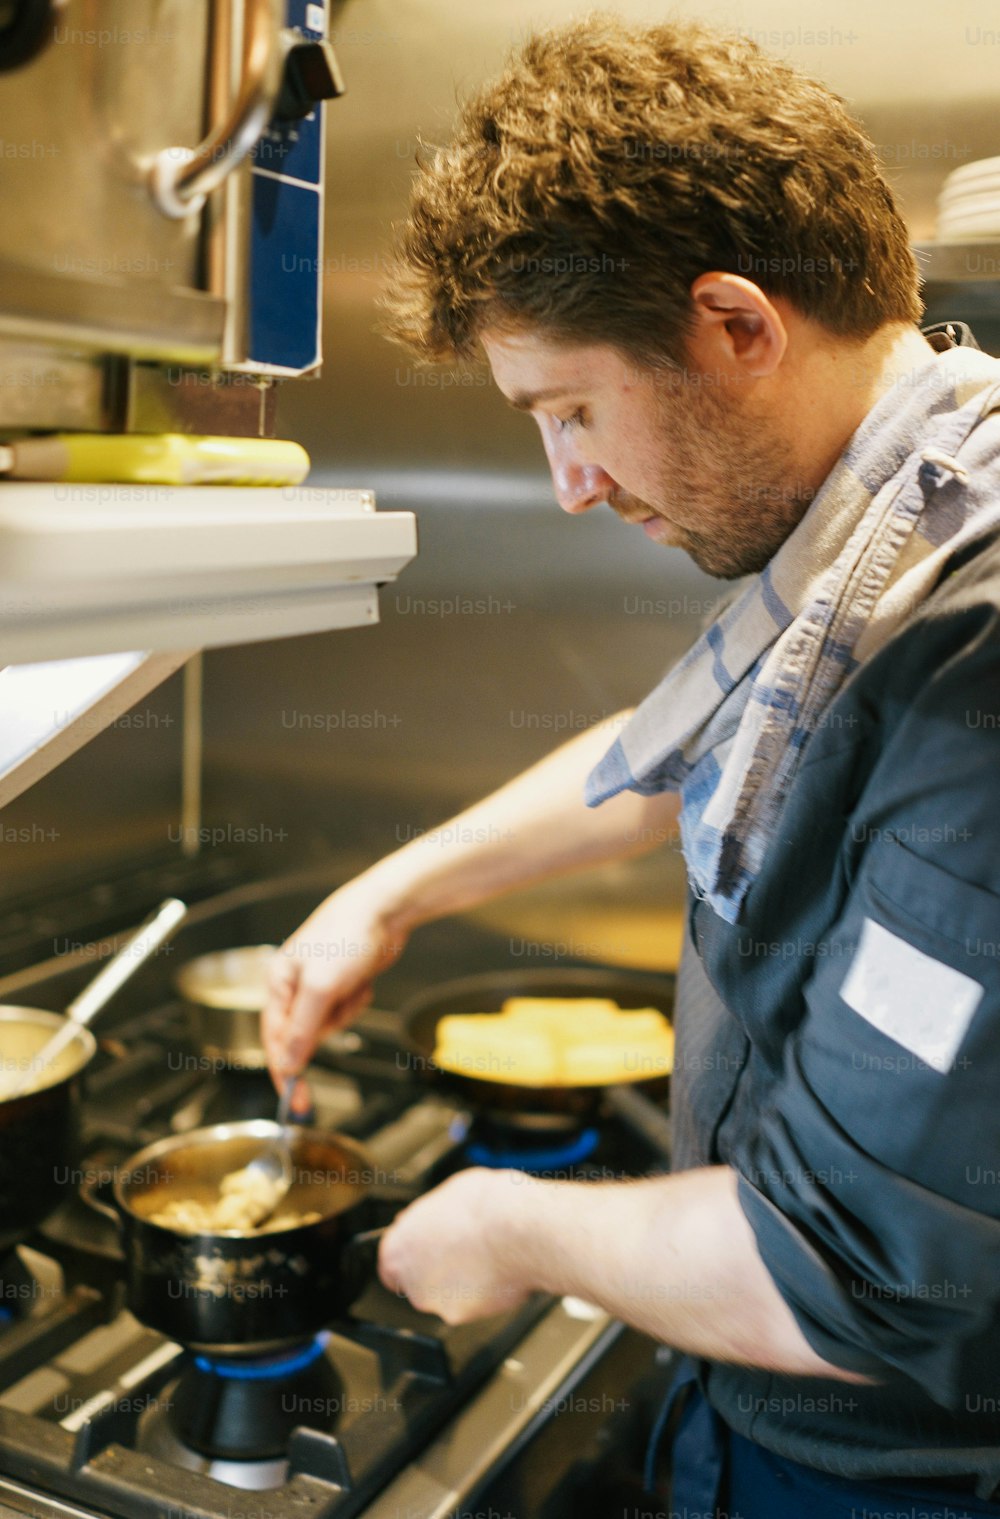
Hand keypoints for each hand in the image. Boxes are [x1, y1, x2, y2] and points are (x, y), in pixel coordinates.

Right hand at [261, 878, 409, 1098]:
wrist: (384, 911)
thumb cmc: (346, 936)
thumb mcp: (320, 987)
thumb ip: (301, 1029)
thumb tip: (288, 1064)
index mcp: (278, 982)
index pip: (274, 1038)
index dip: (283, 1070)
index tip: (293, 1099)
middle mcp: (296, 985)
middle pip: (302, 1034)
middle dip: (323, 1034)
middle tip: (326, 1057)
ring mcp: (321, 984)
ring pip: (329, 1024)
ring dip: (345, 1013)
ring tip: (353, 989)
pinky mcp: (344, 983)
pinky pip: (347, 1009)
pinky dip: (358, 1002)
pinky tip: (363, 982)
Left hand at [377, 1169, 532, 1323]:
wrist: (518, 1229)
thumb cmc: (484, 1205)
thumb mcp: (448, 1195)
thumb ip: (427, 1217)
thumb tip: (426, 1221)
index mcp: (398, 1246)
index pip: (391, 1264)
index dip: (412, 1258)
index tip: (427, 1253)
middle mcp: (409, 1280)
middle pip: (418, 1283)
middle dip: (438, 1272)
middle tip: (464, 1251)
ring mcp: (434, 1302)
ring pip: (445, 1296)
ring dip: (461, 1284)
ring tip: (486, 1258)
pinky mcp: (461, 1316)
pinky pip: (470, 1306)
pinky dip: (482, 1295)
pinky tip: (497, 1273)